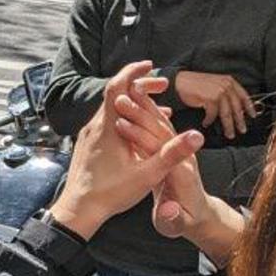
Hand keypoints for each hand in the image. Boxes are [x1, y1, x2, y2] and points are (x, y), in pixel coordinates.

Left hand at [48, 61, 205, 241]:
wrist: (79, 210)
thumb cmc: (110, 194)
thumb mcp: (147, 175)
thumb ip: (172, 154)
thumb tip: (196, 136)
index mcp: (108, 128)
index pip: (117, 87)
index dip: (133, 73)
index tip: (150, 65)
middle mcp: (94, 127)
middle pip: (115, 95)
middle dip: (140, 87)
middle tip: (162, 86)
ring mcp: (89, 136)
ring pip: (112, 110)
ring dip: (134, 105)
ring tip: (159, 109)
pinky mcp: (88, 145)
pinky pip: (108, 123)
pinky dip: (126, 119)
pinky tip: (141, 131)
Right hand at [107, 88, 243, 261]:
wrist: (200, 216)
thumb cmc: (184, 222)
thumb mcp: (177, 225)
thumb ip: (173, 219)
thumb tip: (169, 212)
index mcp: (182, 176)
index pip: (161, 150)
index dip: (140, 137)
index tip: (120, 125)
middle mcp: (184, 158)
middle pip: (163, 131)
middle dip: (141, 115)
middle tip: (119, 100)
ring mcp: (181, 152)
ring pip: (162, 125)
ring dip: (144, 108)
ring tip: (122, 93)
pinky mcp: (174, 150)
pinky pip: (160, 128)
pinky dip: (147, 114)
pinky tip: (133, 103)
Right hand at [174, 69, 257, 140]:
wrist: (179, 82)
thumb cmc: (195, 85)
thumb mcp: (214, 85)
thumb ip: (225, 93)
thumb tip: (233, 108)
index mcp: (229, 81)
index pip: (243, 95)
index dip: (249, 107)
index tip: (253, 116)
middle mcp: (226, 85)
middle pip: (236, 107)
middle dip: (240, 121)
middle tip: (242, 130)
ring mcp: (219, 91)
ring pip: (227, 114)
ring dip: (228, 126)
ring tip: (229, 134)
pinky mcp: (210, 98)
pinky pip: (213, 114)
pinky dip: (209, 120)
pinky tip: (206, 123)